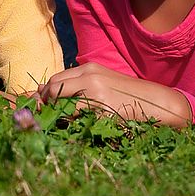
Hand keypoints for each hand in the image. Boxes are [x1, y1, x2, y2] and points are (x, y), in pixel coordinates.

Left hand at [36, 62, 190, 126]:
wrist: (154, 101)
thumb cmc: (126, 94)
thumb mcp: (102, 81)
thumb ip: (79, 84)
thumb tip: (47, 90)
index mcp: (89, 68)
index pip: (56, 78)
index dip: (45, 93)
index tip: (40, 103)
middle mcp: (90, 77)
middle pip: (54, 87)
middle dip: (45, 102)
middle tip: (44, 115)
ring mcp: (96, 92)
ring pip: (62, 102)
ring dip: (55, 113)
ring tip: (56, 121)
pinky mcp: (103, 108)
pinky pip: (78, 116)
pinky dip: (71, 122)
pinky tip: (73, 126)